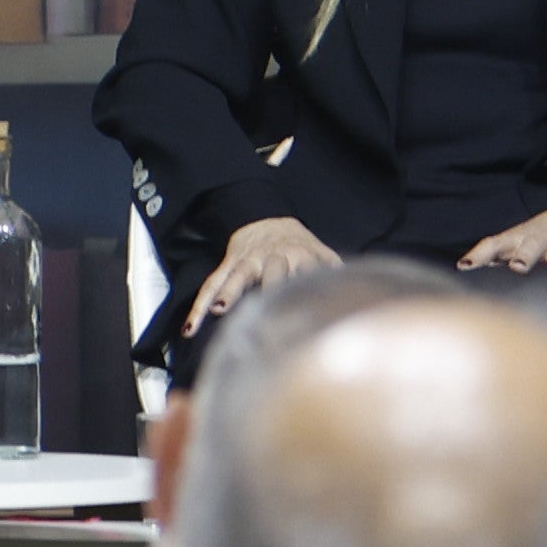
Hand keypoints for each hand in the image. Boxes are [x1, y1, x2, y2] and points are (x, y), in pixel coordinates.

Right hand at [183, 215, 337, 335]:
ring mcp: (248, 261)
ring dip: (228, 293)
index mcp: (301, 256)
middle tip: (266, 317)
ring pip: (236, 277)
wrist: (265, 218)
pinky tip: (190, 328)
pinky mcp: (229, 265)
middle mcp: (272, 258)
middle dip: (268, 291)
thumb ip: (335, 273)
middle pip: (271, 275)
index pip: (308, 275)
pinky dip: (200, 305)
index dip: (310, 289)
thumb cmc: (298, 245)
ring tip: (218, 310)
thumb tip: (356, 294)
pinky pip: (212, 284)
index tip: (312, 313)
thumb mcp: (321, 253)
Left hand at [458, 208, 546, 327]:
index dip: (480, 253)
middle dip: (526, 255)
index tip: (466, 266)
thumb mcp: (515, 241)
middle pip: (534, 246)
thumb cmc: (538, 237)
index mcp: (521, 237)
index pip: (495, 242)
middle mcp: (545, 240)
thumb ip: (492, 254)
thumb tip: (462, 267)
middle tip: (518, 267)